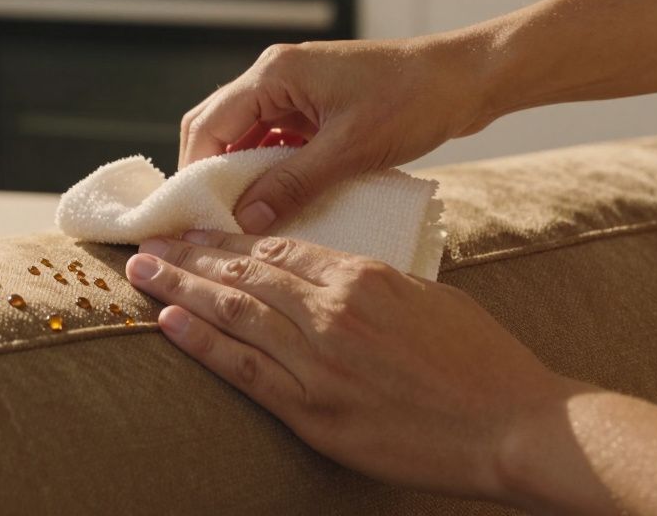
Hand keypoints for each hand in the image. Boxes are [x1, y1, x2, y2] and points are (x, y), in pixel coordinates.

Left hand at [125, 230, 582, 505]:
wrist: (514, 426)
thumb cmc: (483, 363)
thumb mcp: (429, 297)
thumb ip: (373, 282)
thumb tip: (333, 274)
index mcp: (363, 277)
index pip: (278, 246)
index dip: (229, 237)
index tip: (197, 229)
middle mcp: (332, 312)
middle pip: (244, 272)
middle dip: (190, 255)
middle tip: (148, 241)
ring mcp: (319, 362)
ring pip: (234, 312)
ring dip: (180, 289)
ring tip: (142, 271)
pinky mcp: (314, 410)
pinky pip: (244, 370)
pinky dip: (202, 343)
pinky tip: (169, 323)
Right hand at [178, 37, 491, 232]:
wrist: (466, 79)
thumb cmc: (413, 101)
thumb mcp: (349, 150)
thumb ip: (291, 184)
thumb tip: (245, 221)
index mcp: (274, 73)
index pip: (208, 124)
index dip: (194, 172)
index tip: (193, 217)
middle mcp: (276, 75)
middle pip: (218, 127)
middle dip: (211, 175)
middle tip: (211, 223)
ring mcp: (296, 89)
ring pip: (246, 136)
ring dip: (243, 175)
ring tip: (243, 220)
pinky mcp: (316, 105)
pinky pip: (276, 140)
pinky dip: (271, 169)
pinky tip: (278, 201)